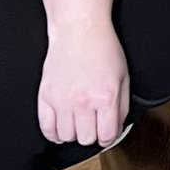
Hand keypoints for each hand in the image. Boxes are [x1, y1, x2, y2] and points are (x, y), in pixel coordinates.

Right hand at [38, 22, 130, 148]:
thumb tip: (116, 126)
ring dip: (74, 133)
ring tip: (78, 123)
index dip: (109, 136)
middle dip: (92, 134)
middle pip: (86, 139)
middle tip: (93, 124)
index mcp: (105, 97)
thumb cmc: (103, 49)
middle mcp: (82, 102)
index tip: (107, 133)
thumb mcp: (124, 76)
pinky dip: (54, 134)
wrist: (80, 30)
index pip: (106, 134)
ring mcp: (61, 101)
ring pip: (66, 137)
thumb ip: (122, 105)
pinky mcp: (45, 97)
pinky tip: (61, 129)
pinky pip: (46, 128)